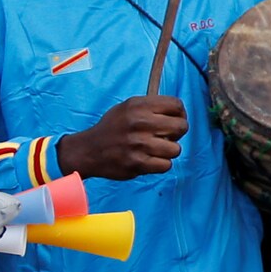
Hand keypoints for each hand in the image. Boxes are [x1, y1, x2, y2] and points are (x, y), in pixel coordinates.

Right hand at [58, 95, 187, 178]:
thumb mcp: (127, 107)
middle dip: (177, 133)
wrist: (89, 150)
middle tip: (166, 136)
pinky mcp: (137, 163)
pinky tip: (150, 159)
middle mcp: (140, 123)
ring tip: (156, 149)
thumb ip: (151, 106)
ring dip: (168, 151)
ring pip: (176, 149)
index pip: (176, 105)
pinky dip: (161, 164)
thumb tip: (179, 111)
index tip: (173, 119)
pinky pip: (166, 165)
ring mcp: (139, 144)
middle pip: (181, 127)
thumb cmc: (113, 128)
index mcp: (138, 106)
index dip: (180, 113)